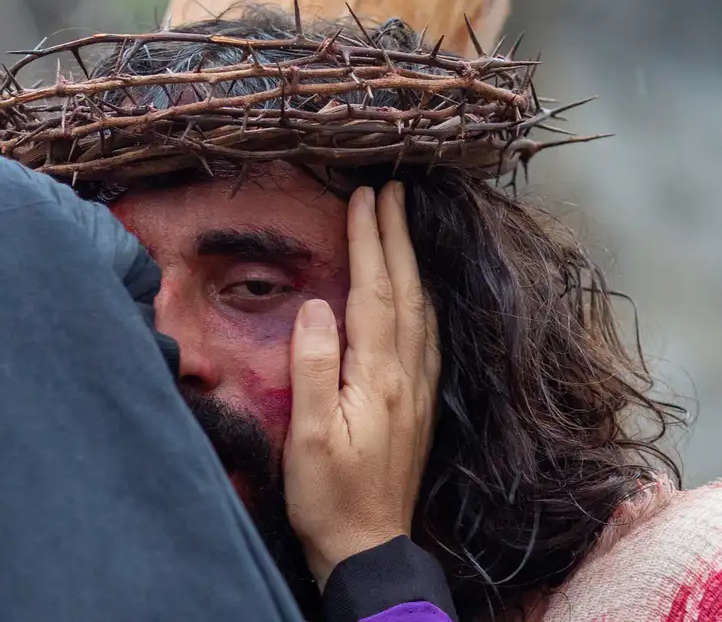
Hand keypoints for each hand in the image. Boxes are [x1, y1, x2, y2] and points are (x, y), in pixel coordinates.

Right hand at [282, 181, 440, 587]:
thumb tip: (317, 307)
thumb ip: (313, 367)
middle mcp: (407, 376)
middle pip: (406, 291)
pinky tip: (418, 293)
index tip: (366, 196)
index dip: (370, 241)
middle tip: (392, 190)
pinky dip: (421, 299)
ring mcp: (418, 390)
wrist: (367, 546)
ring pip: (422, 309)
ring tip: (403, 225)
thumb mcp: (310, 435)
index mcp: (378, 376)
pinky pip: (427, 335)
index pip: (375, 292)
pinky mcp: (418, 404)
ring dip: (412, 261)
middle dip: (397, 236)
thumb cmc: (328, 494)